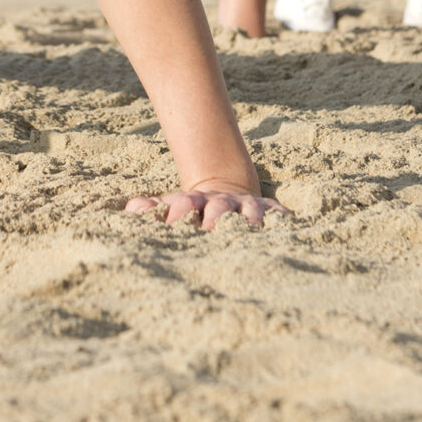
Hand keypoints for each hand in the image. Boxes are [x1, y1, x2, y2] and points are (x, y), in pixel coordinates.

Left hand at [124, 179, 287, 230]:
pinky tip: (288, 228)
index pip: (185, 204)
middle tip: (210, 233)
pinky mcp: (266, 209)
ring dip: (251, 221)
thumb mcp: (170, 206)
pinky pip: (278, 213)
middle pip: (218, 208)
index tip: (171, 224)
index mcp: (195, 201)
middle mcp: (221, 202)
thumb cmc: (192, 208)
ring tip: (253, 233)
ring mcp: (245, 205)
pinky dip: (282, 219)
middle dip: (215, 219)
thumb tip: (133, 210)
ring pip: (250, 211)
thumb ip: (152, 209)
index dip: (178, 213)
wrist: (224, 188)